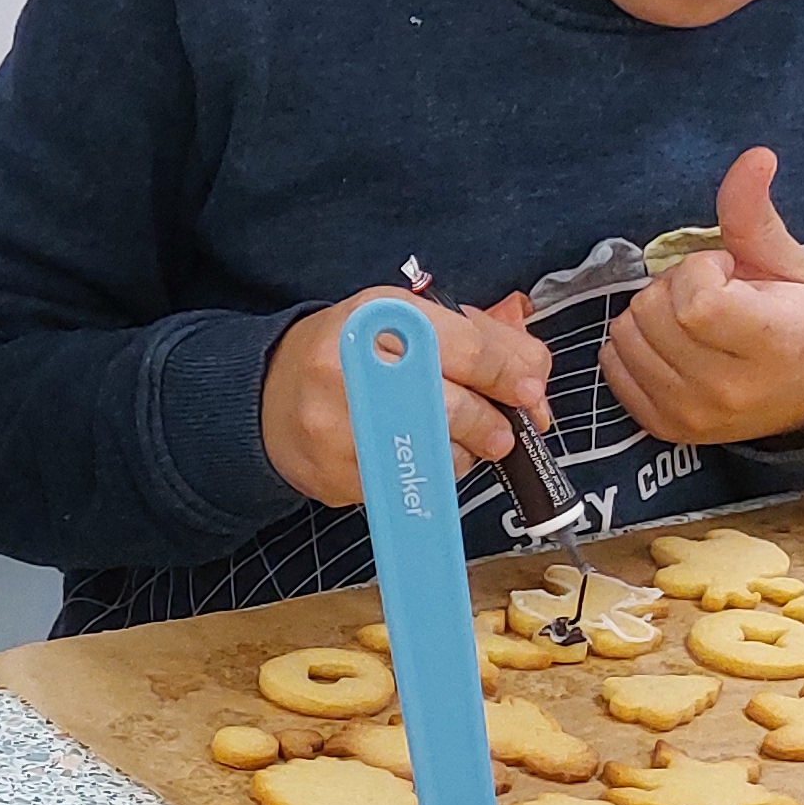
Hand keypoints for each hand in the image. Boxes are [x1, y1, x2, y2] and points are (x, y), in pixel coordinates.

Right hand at [259, 284, 548, 508]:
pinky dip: (422, 479)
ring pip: (432, 455)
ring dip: (458, 455)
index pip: (463, 347)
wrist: (268, 394)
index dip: (507, 374)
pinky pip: (404, 487)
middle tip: (501, 434)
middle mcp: (351, 366)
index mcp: (377, 317)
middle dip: (491, 425)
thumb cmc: (352, 354)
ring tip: (446, 440)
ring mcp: (337, 424)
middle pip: (450, 408)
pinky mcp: (333, 472)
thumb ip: (483, 340)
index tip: (530, 392)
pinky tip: (409, 457)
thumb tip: (536, 377)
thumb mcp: (409, 323)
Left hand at [602, 146, 803, 445]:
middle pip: (653, 315)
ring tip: (697, 321)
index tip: (728, 271)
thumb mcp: (795, 264)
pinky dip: (633, 345)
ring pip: (626, 337)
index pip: (694, 300)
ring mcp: (692, 415)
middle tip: (714, 294)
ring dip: (652, 315)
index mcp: (771, 344)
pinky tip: (674, 343)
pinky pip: (614, 368)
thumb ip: (756, 216)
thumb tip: (754, 156)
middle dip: (675, 287)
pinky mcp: (666, 428)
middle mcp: (727, 389)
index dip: (701, 270)